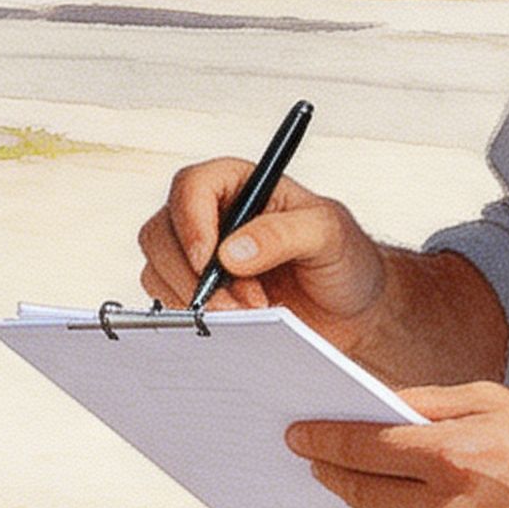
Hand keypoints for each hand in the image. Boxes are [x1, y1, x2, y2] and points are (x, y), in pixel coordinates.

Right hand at [135, 157, 389, 338]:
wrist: (351, 310)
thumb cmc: (343, 259)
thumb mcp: (328, 234)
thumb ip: (282, 234)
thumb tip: (231, 252)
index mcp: (238, 183)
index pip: (191, 187)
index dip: (191, 223)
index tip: (209, 261)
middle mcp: (209, 215)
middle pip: (160, 231)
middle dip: (192, 274)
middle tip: (236, 303)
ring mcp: (198, 255)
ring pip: (157, 269)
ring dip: (195, 299)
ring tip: (248, 314)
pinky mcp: (196, 291)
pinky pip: (168, 300)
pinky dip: (194, 316)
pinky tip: (234, 324)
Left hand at [286, 383, 508, 507]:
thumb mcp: (496, 403)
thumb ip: (427, 404)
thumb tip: (374, 404)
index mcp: (454, 457)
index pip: (362, 448)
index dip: (322, 439)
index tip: (297, 436)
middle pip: (363, 492)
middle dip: (334, 471)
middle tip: (315, 457)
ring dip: (372, 504)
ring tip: (371, 483)